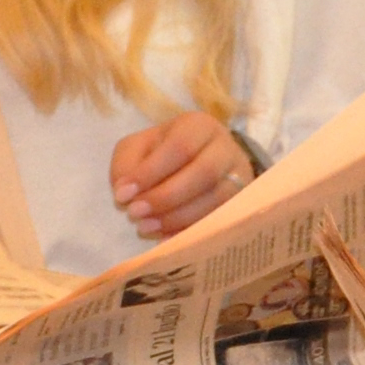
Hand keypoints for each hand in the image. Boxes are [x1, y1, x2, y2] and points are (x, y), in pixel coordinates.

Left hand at [111, 113, 253, 239]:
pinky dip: (190, 231)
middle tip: (135, 214)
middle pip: (203, 172)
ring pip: (215, 199)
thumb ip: (126, 164)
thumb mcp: (139, 148)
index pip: (179, 147)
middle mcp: (225, 147)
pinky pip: (220, 219)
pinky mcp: (241, 203)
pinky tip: (165, 237)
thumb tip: (124, 195)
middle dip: (165, 197)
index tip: (123, 195)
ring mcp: (239, 176)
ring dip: (176, 217)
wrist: (201, 162)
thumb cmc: (163, 153)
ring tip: (146, 227)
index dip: (150, 173)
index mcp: (198, 126)